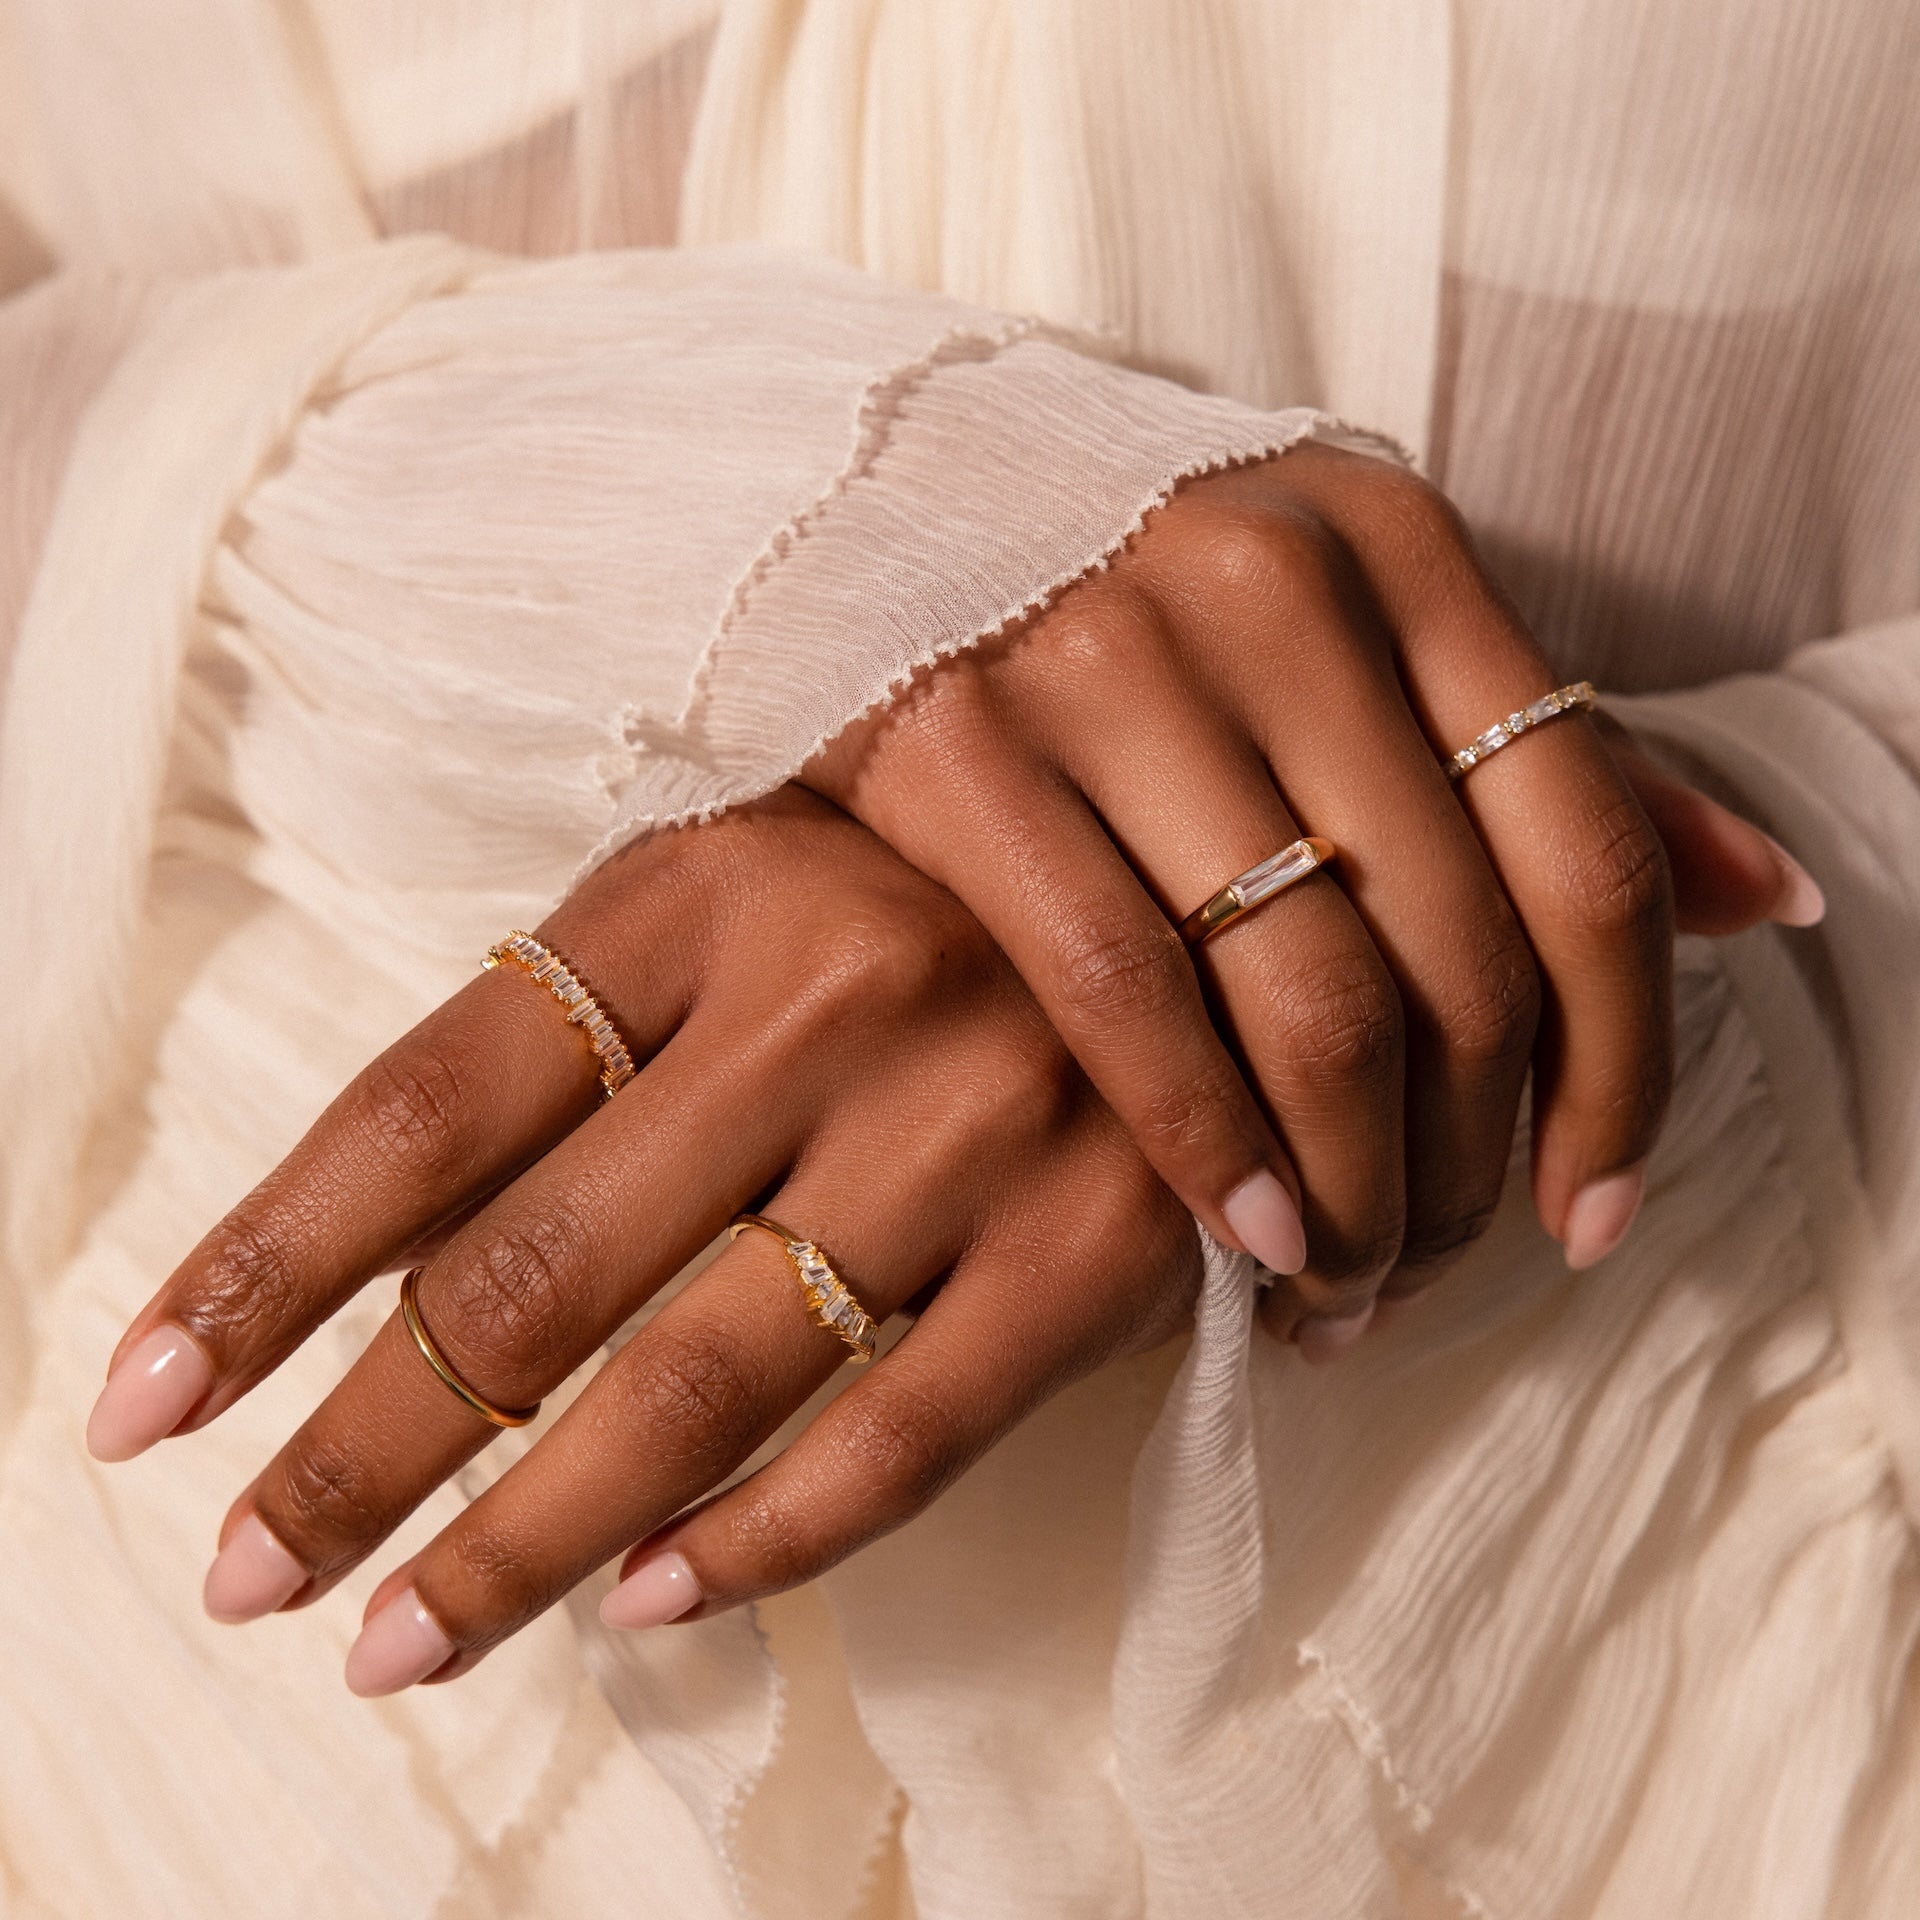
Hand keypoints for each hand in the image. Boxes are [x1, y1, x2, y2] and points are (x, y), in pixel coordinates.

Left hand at [85, 790, 1198, 1691]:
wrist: (1216, 904)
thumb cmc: (936, 902)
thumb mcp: (748, 901)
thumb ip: (585, 1036)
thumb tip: (368, 1258)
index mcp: (706, 883)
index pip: (431, 1098)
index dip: (269, 1267)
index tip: (146, 1407)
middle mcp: (832, 990)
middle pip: (534, 1268)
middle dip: (361, 1449)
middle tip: (243, 1578)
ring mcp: (975, 1120)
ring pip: (696, 1379)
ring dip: (522, 1542)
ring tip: (396, 1642)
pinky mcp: (1096, 1243)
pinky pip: (901, 1437)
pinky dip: (759, 1542)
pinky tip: (646, 1605)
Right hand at [808, 442, 1821, 1342]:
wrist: (863, 507)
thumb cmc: (1140, 603)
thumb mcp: (1358, 629)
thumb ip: (1545, 757)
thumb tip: (1763, 899)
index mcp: (1398, 550)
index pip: (1584, 845)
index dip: (1621, 1067)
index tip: (1592, 1209)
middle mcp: (1270, 588)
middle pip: (1454, 952)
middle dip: (1461, 1164)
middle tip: (1426, 1269)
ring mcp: (1105, 659)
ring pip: (1305, 991)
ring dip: (1348, 1184)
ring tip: (1337, 1278)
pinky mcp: (956, 738)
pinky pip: (1122, 987)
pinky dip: (1203, 1137)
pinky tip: (1238, 1232)